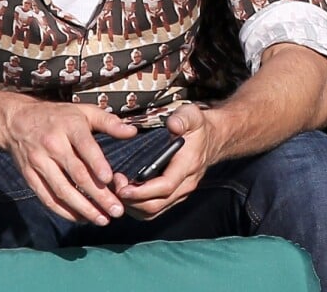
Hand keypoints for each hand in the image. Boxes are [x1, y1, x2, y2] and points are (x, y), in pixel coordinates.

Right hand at [1, 100, 137, 224]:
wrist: (16, 121)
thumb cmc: (58, 116)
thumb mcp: (84, 111)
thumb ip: (109, 122)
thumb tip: (132, 132)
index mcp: (69, 126)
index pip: (84, 146)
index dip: (96, 163)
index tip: (110, 179)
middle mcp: (53, 145)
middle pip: (76, 174)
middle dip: (98, 195)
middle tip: (116, 210)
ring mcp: (39, 162)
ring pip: (62, 190)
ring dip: (83, 208)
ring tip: (102, 219)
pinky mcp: (30, 177)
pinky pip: (47, 198)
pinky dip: (64, 211)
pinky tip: (81, 218)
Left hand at [116, 105, 221, 219]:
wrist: (213, 139)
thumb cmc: (198, 127)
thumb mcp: (192, 115)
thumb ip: (182, 119)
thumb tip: (172, 124)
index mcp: (188, 165)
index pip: (165, 186)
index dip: (142, 191)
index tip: (122, 188)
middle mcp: (185, 184)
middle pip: (156, 205)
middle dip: (131, 200)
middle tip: (113, 186)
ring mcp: (180, 193)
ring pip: (152, 212)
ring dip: (131, 206)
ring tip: (115, 191)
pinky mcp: (174, 196)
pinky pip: (153, 210)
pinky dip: (136, 207)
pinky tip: (125, 195)